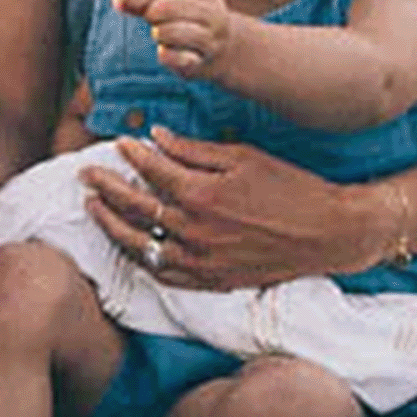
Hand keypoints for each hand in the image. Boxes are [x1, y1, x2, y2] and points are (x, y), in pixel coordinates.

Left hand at [81, 126, 372, 290]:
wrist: (331, 233)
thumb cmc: (292, 188)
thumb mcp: (245, 157)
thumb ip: (195, 150)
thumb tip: (155, 136)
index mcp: (202, 194)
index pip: (150, 171)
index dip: (131, 155)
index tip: (118, 144)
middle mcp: (194, 230)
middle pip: (134, 208)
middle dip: (105, 188)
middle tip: (85, 175)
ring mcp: (200, 260)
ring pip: (138, 245)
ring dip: (110, 225)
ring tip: (92, 208)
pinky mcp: (211, 280)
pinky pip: (163, 274)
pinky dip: (140, 259)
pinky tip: (127, 246)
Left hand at [113, 0, 234, 78]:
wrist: (223, 52)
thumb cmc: (184, 20)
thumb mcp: (166, 2)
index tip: (126, 4)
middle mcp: (212, 14)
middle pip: (174, 7)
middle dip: (154, 13)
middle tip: (152, 21)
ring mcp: (210, 40)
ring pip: (179, 32)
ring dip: (161, 32)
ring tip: (158, 34)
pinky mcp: (201, 64)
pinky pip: (182, 59)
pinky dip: (166, 55)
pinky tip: (162, 51)